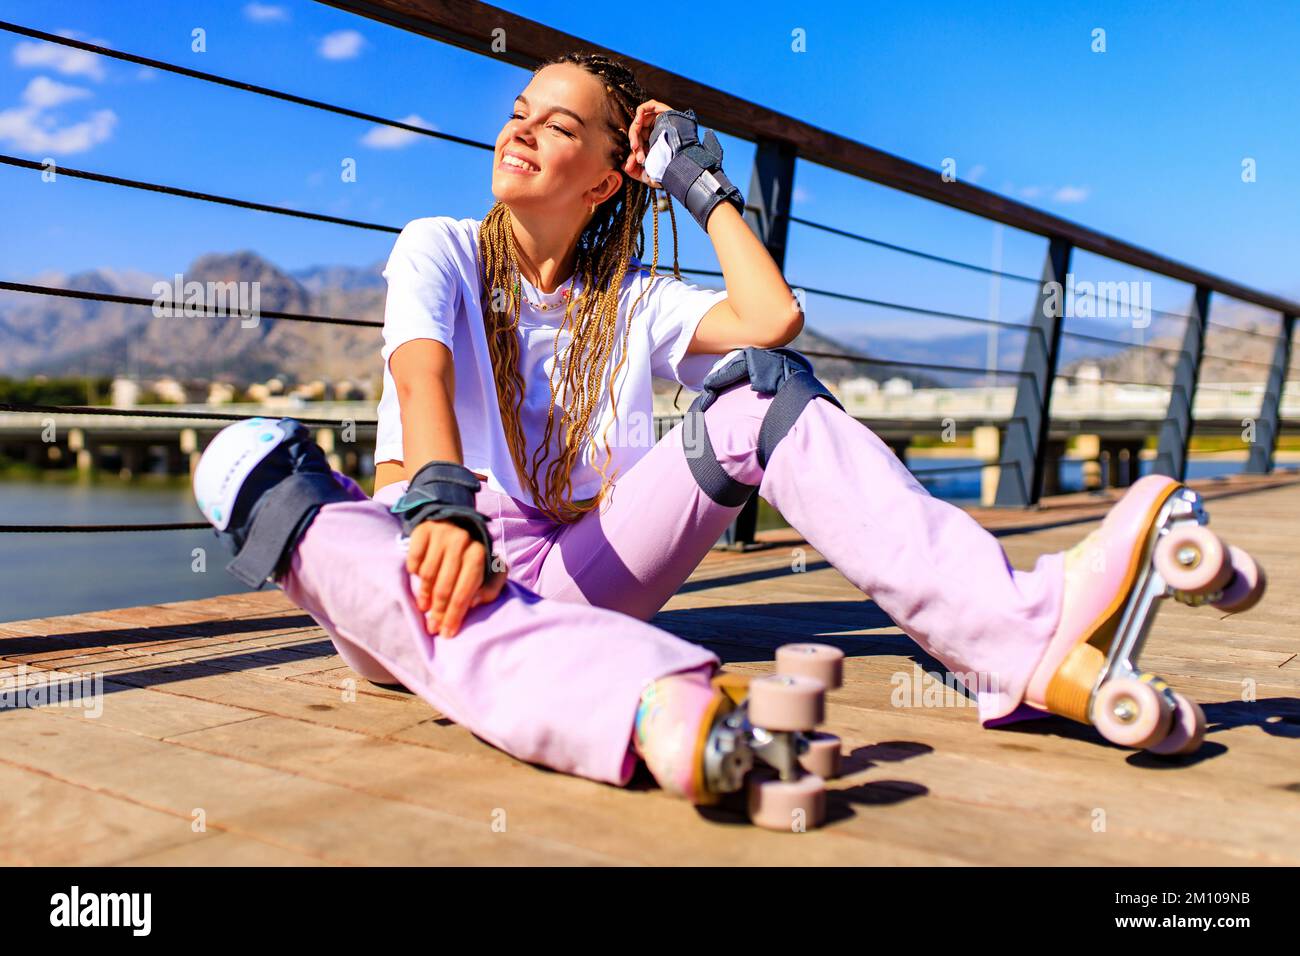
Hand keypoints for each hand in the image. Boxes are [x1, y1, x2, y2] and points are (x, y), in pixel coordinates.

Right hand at [406, 518, 506, 637]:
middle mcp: (461, 542)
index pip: (464, 591)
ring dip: (424, 595)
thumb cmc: (471, 555)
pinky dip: (415, 572)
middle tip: (432, 627)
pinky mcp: (423, 530)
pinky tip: (419, 577)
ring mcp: (441, 534)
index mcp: (479, 554)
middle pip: (444, 587)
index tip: (447, 633)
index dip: (455, 615)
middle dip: (438, 611)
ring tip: (424, 607)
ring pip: (427, 575)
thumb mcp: (489, 570)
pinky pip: (414, 560)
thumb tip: (474, 603)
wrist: (454, 522)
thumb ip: (490, 588)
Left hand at [624, 99, 674, 186]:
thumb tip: (624, 167)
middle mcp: (655, 133)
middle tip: (639, 159)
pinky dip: (639, 113)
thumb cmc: (672, 171)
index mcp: (653, 145)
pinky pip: (646, 107)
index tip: (629, 167)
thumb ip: (636, 172)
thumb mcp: (651, 175)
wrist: (686, 162)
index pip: (637, 147)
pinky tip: (638, 123)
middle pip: (637, 135)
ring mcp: (659, 123)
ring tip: (636, 146)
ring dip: (634, 135)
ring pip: (639, 123)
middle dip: (634, 148)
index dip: (632, 156)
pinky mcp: (663, 112)